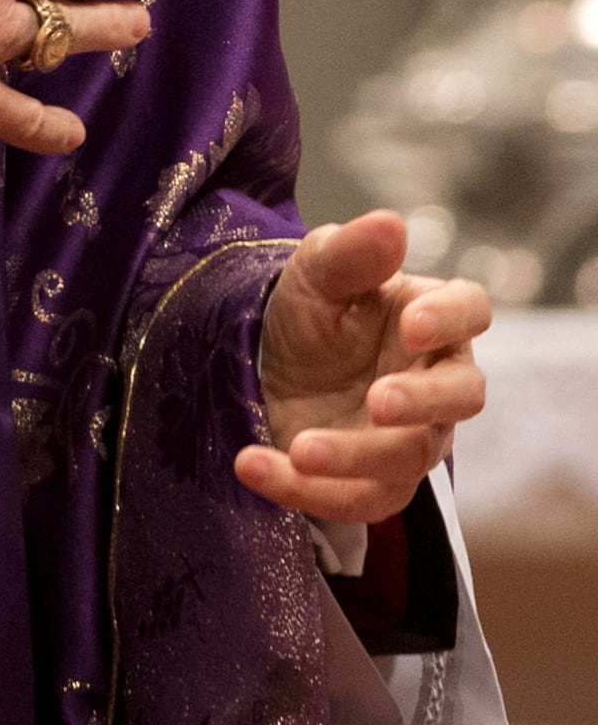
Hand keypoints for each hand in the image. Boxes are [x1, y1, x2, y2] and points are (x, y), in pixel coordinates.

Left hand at [237, 210, 492, 524]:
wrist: (263, 368)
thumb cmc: (309, 315)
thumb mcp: (312, 275)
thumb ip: (349, 253)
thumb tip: (391, 223)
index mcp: (431, 319)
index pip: (471, 311)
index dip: (451, 318)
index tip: (413, 321)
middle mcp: (434, 381)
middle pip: (461, 396)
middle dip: (424, 402)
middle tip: (378, 401)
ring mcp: (410, 437)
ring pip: (408, 458)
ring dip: (354, 457)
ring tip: (298, 447)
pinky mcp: (372, 482)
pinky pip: (356, 501)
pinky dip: (305, 492)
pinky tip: (253, 466)